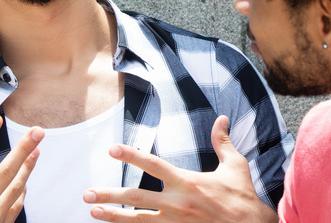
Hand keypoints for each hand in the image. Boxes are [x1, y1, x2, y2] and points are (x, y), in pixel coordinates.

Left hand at [84, 115, 277, 222]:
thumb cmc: (242, 196)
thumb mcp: (235, 165)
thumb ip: (222, 141)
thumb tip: (221, 118)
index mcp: (188, 182)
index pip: (154, 165)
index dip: (132, 156)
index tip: (113, 149)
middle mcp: (177, 203)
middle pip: (137, 197)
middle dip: (110, 195)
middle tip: (87, 194)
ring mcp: (176, 222)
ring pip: (138, 220)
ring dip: (113, 216)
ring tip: (94, 212)